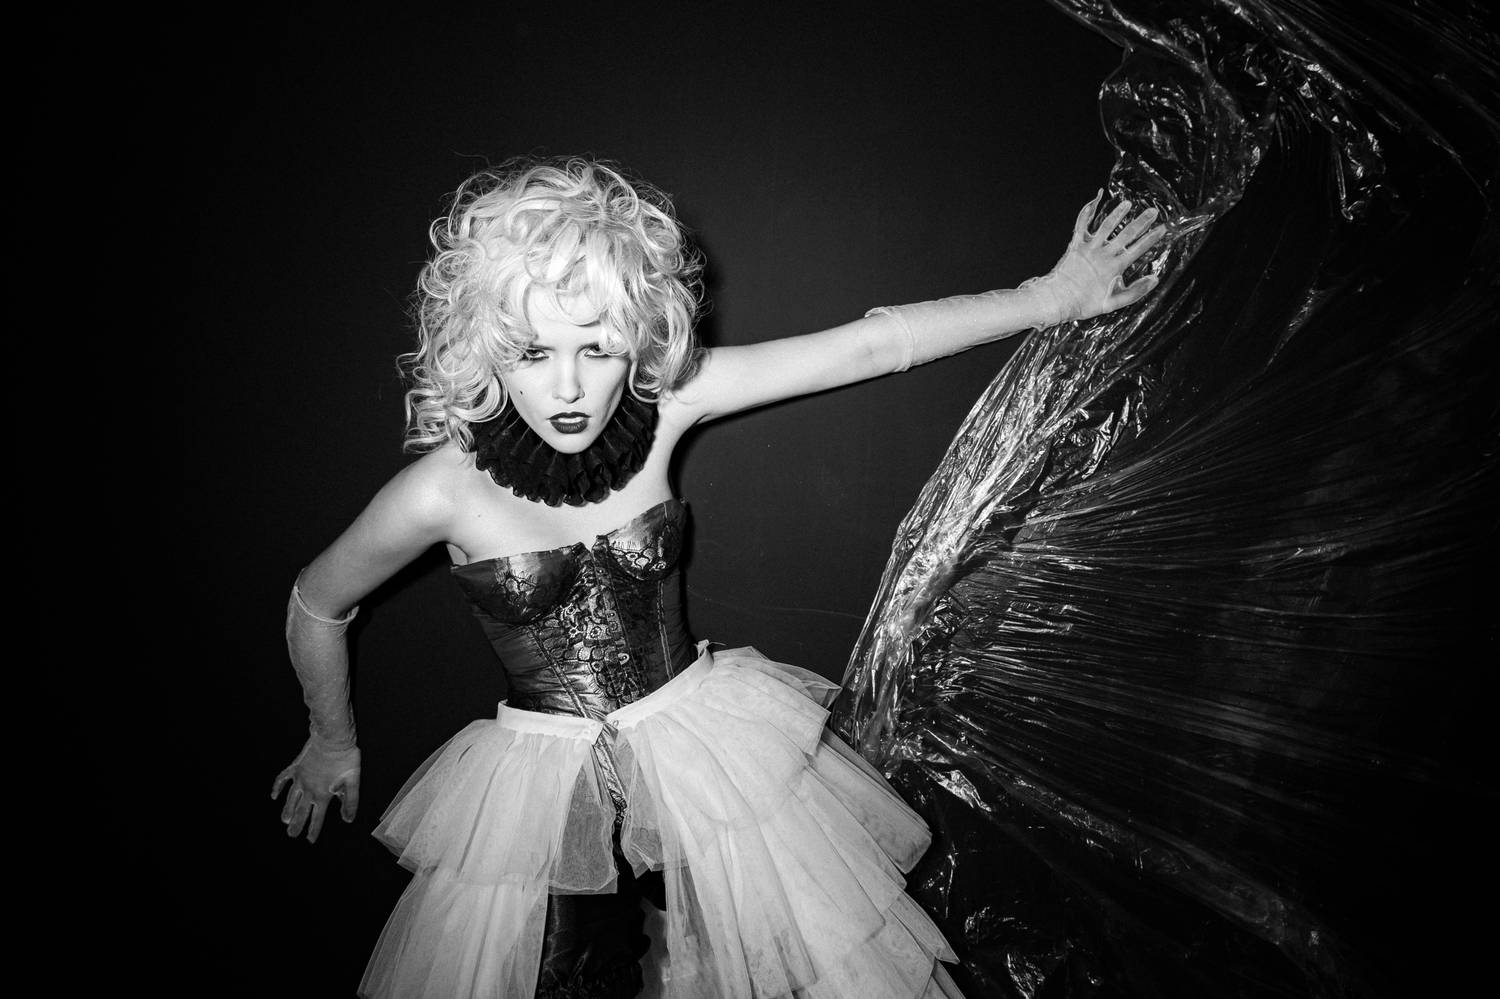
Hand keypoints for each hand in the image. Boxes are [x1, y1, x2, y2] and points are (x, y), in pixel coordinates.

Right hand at [271, 736, 360, 842]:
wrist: (332, 738)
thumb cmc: (346, 758)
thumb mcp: (353, 781)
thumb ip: (350, 801)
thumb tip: (347, 819)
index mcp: (323, 794)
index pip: (317, 817)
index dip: (313, 830)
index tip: (309, 840)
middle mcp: (309, 789)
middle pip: (300, 811)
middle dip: (296, 825)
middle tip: (291, 835)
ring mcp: (300, 778)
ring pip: (291, 798)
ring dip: (287, 810)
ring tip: (284, 820)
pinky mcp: (296, 767)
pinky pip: (283, 779)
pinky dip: (277, 788)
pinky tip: (274, 795)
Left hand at [1030, 191, 1167, 324]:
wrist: (1057, 300)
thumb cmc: (1084, 304)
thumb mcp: (1112, 303)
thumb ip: (1135, 292)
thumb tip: (1154, 279)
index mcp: (1115, 267)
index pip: (1138, 249)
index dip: (1151, 238)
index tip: (1162, 228)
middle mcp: (1103, 254)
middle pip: (1126, 234)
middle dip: (1141, 221)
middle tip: (1152, 211)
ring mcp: (1089, 248)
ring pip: (1106, 226)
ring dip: (1118, 214)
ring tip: (1127, 204)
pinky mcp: (1075, 245)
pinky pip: (1082, 225)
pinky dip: (1087, 212)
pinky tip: (1094, 201)